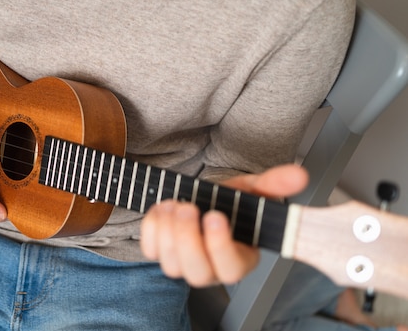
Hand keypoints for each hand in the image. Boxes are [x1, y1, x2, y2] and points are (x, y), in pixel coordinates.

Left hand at [140, 164, 307, 285]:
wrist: (204, 198)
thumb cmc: (230, 202)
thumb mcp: (253, 190)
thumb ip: (274, 184)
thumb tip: (299, 175)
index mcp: (240, 259)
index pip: (231, 269)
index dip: (220, 246)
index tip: (214, 215)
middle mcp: (211, 269)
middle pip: (198, 274)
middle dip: (188, 240)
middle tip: (188, 208)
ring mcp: (183, 264)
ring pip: (171, 265)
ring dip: (168, 232)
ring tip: (174, 203)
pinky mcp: (161, 253)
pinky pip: (150, 251)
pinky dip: (151, 228)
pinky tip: (162, 208)